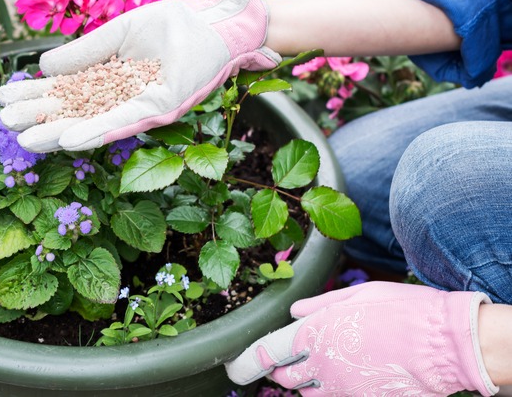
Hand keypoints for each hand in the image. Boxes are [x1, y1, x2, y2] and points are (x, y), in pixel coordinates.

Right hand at [0, 0, 280, 152]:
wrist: (214, 23)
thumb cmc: (172, 26)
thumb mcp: (119, 34)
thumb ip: (84, 52)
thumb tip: (44, 68)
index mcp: (109, 80)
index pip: (65, 90)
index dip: (35, 95)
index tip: (2, 96)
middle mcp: (121, 99)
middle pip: (74, 111)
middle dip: (39, 118)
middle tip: (4, 122)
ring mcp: (138, 107)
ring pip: (92, 123)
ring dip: (59, 133)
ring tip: (28, 141)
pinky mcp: (159, 109)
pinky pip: (123, 122)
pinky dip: (96, 131)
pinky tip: (69, 139)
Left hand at [225, 281, 498, 395]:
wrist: (447, 343)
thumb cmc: (404, 311)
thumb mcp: (357, 295)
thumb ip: (319, 305)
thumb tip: (295, 312)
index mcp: (315, 334)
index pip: (267, 352)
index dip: (245, 363)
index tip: (234, 368)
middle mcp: (322, 365)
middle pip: (283, 379)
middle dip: (278, 372)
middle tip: (288, 362)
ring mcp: (343, 389)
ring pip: (307, 395)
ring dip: (305, 385)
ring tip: (323, 367)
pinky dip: (330, 394)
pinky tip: (347, 378)